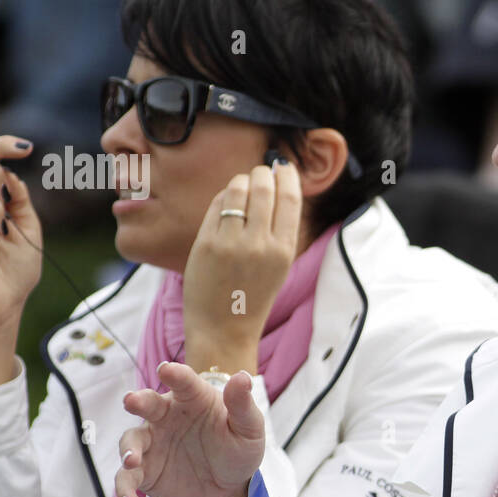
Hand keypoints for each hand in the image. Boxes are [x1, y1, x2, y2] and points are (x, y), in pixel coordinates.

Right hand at [116, 362, 265, 496]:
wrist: (229, 490)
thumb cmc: (238, 450)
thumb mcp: (248, 429)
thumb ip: (242, 405)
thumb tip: (242, 377)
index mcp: (193, 399)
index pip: (184, 382)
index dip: (175, 374)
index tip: (165, 369)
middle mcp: (166, 417)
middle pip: (148, 404)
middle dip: (138, 401)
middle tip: (131, 401)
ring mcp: (153, 443)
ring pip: (131, 441)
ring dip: (128, 449)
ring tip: (132, 460)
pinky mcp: (145, 471)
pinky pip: (127, 478)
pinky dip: (124, 489)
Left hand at [182, 162, 302, 374]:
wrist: (224, 329)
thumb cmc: (253, 295)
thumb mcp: (279, 265)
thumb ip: (280, 230)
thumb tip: (278, 186)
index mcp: (285, 250)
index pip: (290, 198)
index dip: (287, 176)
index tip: (283, 168)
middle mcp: (261, 244)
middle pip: (264, 187)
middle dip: (262, 173)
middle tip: (260, 174)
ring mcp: (232, 243)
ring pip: (238, 190)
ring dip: (241, 181)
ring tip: (241, 186)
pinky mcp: (207, 243)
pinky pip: (216, 205)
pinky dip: (222, 197)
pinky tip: (225, 203)